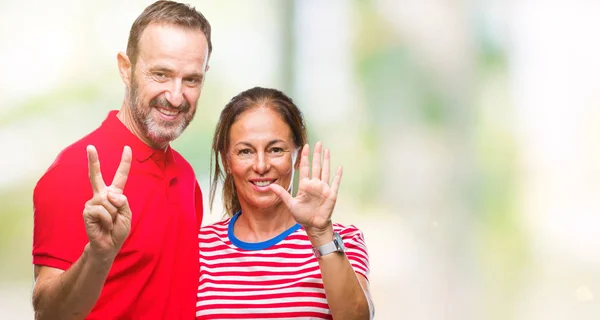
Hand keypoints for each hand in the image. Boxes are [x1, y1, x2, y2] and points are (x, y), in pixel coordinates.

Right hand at [83, 145, 131, 259]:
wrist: (108, 245)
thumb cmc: (118, 229)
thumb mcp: (127, 214)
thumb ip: (122, 202)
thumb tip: (110, 194)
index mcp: (114, 193)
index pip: (120, 175)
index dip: (125, 162)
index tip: (127, 148)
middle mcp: (102, 195)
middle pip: (96, 175)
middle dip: (93, 161)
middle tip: (90, 146)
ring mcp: (93, 202)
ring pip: (108, 201)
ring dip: (113, 214)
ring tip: (110, 222)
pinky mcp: (87, 211)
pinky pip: (102, 210)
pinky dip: (107, 220)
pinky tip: (104, 225)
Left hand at [270, 142, 342, 234]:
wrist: (314, 225)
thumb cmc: (302, 215)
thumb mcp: (290, 204)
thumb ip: (282, 194)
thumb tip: (270, 185)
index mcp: (305, 185)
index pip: (305, 167)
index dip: (305, 157)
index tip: (305, 146)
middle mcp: (315, 184)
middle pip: (316, 166)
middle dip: (317, 154)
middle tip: (317, 143)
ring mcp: (324, 188)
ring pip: (325, 171)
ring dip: (326, 160)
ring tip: (327, 150)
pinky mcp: (331, 194)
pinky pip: (335, 182)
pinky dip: (337, 175)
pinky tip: (339, 167)